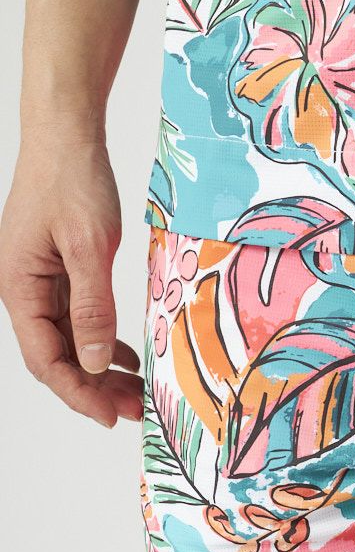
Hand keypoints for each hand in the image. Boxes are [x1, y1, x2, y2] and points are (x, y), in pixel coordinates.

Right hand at [0, 133, 141, 428]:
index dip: (78, 393)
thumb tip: (95, 363)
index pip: (46, 359)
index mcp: (20, 287)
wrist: (67, 134)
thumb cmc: (72, 181)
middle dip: (94, 389)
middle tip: (135, 413)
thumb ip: (93, 307)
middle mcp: (24, 289)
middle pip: (57, 357)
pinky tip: (127, 358)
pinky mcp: (60, 271)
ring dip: (100, 370)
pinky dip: (102, 341)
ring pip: (70, 341)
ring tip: (136, 394)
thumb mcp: (89, 248)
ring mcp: (41, 281)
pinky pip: (78, 319)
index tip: (111, 416)